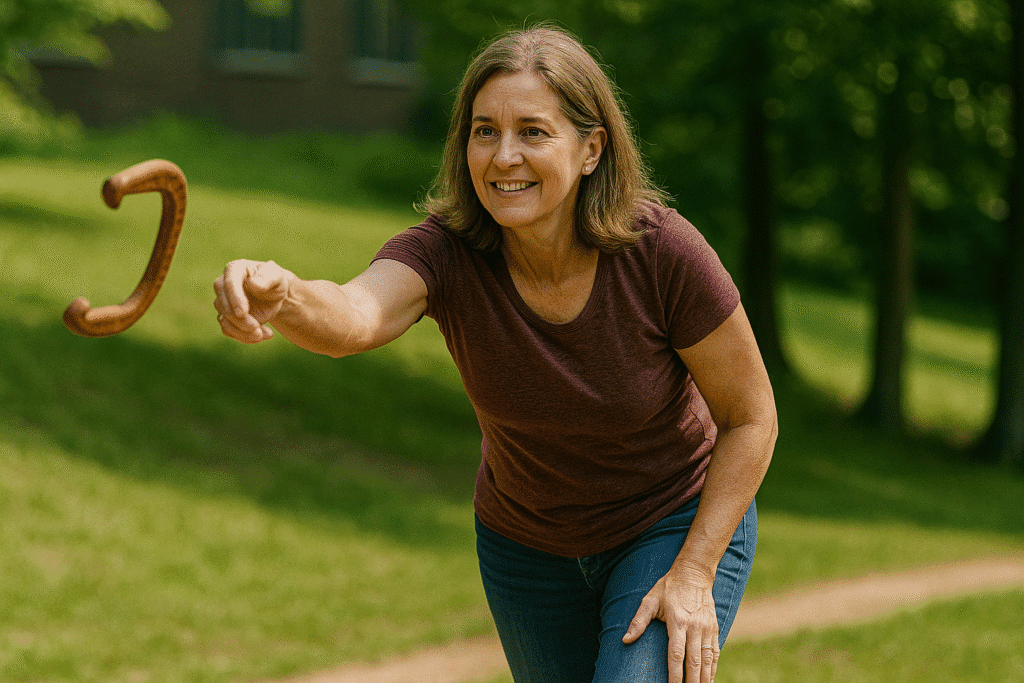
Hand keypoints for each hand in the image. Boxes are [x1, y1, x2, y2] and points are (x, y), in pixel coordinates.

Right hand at [213, 259, 292, 342]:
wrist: (275, 296)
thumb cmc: (275, 282)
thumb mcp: (277, 277)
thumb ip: (267, 278)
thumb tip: (253, 284)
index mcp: (234, 269)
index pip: (228, 283)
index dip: (234, 298)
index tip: (243, 313)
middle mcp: (223, 285)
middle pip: (222, 304)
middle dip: (239, 320)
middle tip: (257, 328)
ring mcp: (223, 302)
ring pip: (224, 320)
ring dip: (243, 331)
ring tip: (264, 334)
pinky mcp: (226, 317)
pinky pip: (228, 330)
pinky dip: (245, 337)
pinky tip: (262, 335)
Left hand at [622, 566, 719, 682]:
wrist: (694, 573)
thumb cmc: (668, 587)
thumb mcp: (650, 600)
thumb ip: (638, 621)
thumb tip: (626, 639)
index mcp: (678, 621)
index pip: (676, 654)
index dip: (674, 674)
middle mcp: (695, 627)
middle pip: (694, 661)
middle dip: (691, 681)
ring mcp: (707, 628)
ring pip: (707, 659)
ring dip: (704, 678)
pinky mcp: (714, 627)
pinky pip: (715, 652)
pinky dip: (713, 667)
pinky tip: (710, 679)